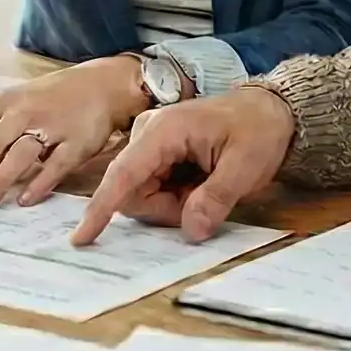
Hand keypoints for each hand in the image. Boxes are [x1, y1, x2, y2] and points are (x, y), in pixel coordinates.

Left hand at [0, 56, 148, 213]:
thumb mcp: (8, 110)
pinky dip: (39, 182)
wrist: (102, 84)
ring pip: (18, 155)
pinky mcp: (78, 140)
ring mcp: (51, 125)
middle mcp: (23, 113)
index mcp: (2, 105)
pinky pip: (56, 164)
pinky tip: (24, 200)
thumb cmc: (48, 101)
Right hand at [72, 85, 294, 246]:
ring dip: (171, 205)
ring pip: (141, 195)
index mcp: (164, 130)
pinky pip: (152, 190)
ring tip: (207, 185)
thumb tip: (191, 230)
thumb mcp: (245, 166)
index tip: (82, 237)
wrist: (268, 112)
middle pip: (132, 192)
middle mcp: (146, 134)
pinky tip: (198, 182)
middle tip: (206, 200)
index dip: (101, 207)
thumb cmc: (257, 130)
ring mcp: (149, 144)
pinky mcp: (155, 155)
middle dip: (164, 209)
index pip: (123, 173)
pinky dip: (174, 198)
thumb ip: (216, 198)